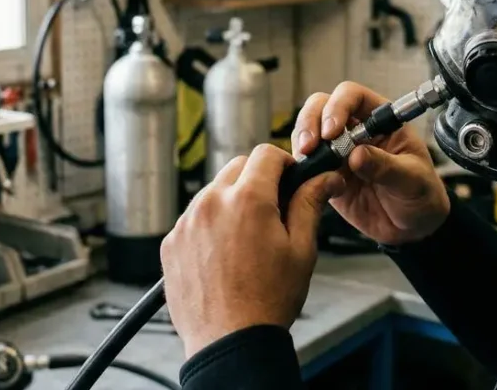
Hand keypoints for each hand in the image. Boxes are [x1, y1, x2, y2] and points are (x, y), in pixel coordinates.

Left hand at [161, 144, 345, 358]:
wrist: (230, 342)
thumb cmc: (267, 301)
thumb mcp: (301, 249)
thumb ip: (309, 204)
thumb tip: (324, 179)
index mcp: (247, 200)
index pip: (265, 154)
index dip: (283, 164)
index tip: (289, 179)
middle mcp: (211, 204)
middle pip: (236, 167)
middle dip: (256, 180)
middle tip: (272, 211)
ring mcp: (186, 223)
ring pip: (212, 192)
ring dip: (231, 202)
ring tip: (247, 239)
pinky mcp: (171, 243)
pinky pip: (193, 219)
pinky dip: (209, 226)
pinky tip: (224, 255)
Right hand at [293, 81, 449, 245]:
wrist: (412, 229)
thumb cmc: (421, 195)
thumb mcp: (412, 180)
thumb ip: (386, 166)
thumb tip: (357, 155)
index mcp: (382, 120)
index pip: (353, 96)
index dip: (339, 106)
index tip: (332, 131)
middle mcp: (357, 130)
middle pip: (322, 106)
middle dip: (311, 122)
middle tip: (310, 146)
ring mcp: (339, 151)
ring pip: (310, 131)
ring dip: (302, 142)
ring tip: (308, 161)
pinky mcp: (327, 174)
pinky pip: (307, 163)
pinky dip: (302, 166)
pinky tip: (309, 179)